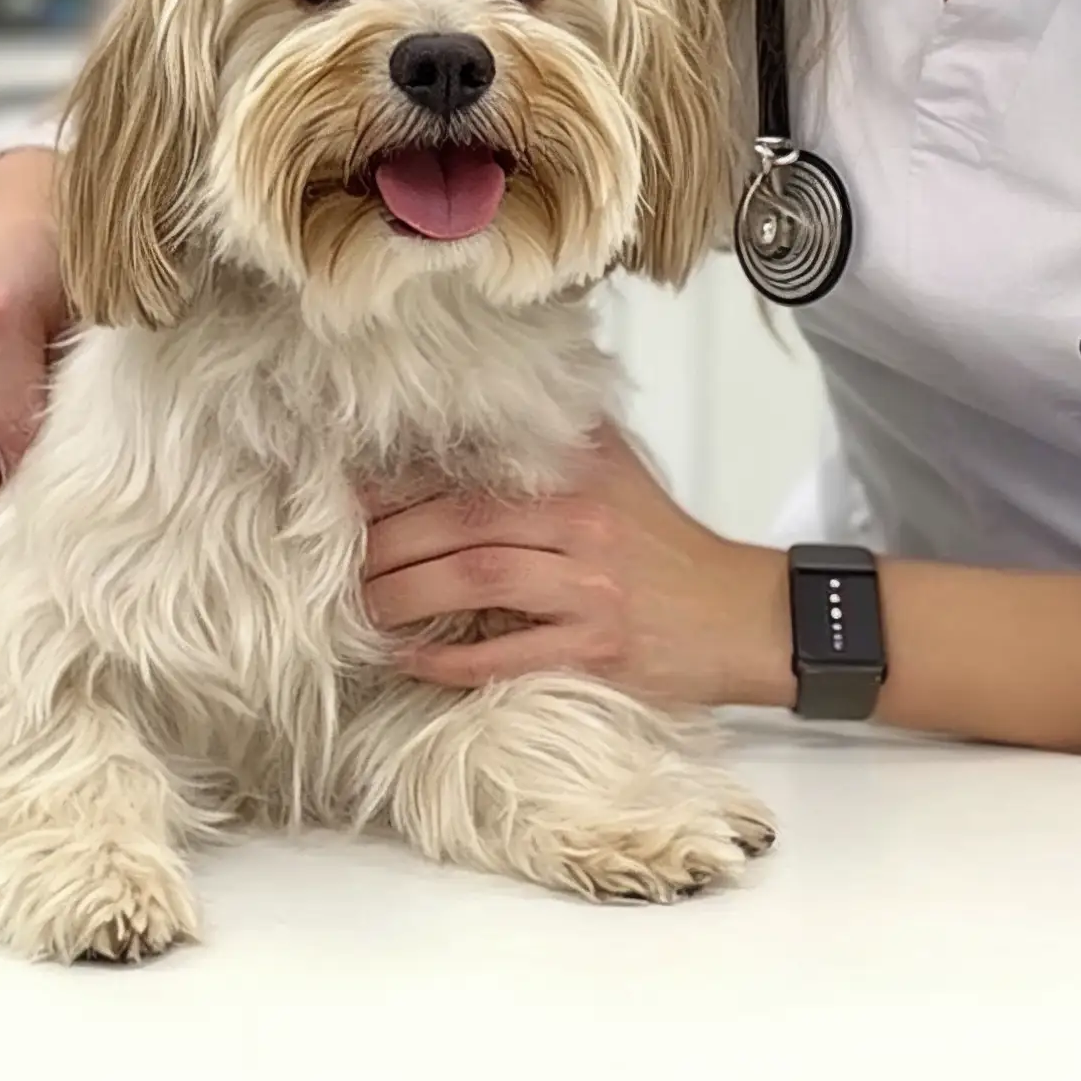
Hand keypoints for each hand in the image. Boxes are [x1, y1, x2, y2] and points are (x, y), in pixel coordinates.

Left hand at [360, 423, 791, 706]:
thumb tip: (470, 420)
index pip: (472, 469)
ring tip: (364, 607)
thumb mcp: (616, 472)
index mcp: (580, 469)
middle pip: (462, 521)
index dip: (400, 485)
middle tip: (342, 562)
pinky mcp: (596, 650)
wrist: (738, 614)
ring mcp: (589, 587)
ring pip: (476, 579)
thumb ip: (553, 443)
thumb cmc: (662, 546)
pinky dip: (451, 660)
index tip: (348, 499)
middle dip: (389, 543)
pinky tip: (412, 660)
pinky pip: (506, 654)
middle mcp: (582, 518)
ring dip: (407, 595)